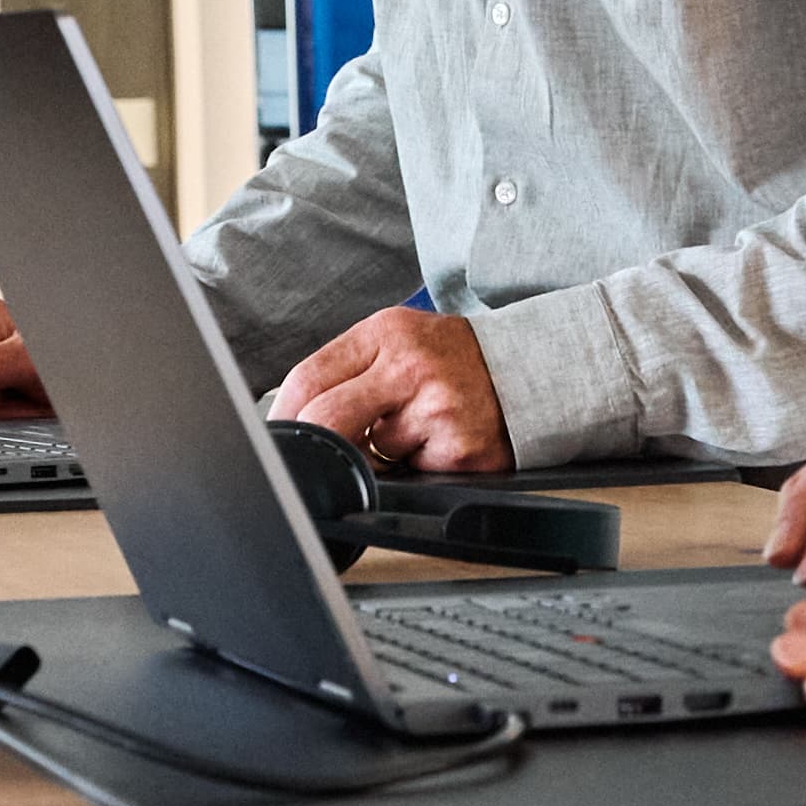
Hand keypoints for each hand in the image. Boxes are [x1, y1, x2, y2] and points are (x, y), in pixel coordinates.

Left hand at [263, 307, 506, 474]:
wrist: (529, 369)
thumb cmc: (453, 360)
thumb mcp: (399, 342)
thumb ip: (351, 371)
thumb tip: (296, 421)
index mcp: (386, 332)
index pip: (309, 376)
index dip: (283, 416)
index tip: (276, 437)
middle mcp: (410, 364)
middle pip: (328, 418)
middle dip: (317, 444)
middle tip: (318, 456)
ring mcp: (437, 406)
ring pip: (368, 452)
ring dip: (376, 455)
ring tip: (410, 432)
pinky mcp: (459, 448)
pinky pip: (410, 473)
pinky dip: (414, 467)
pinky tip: (436, 445)